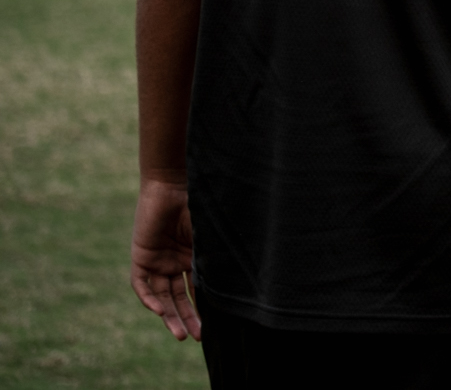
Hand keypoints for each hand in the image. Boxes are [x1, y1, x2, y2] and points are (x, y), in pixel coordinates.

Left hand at [130, 174, 199, 341]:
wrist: (173, 183)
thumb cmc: (197, 203)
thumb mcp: (209, 235)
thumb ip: (215, 255)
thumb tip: (239, 280)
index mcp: (193, 257)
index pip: (198, 289)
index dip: (205, 307)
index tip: (214, 326)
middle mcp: (174, 262)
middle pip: (180, 298)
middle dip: (188, 318)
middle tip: (195, 337)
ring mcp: (157, 261)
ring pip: (162, 296)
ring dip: (170, 315)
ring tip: (179, 334)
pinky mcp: (141, 258)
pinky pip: (142, 285)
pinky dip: (150, 298)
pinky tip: (160, 311)